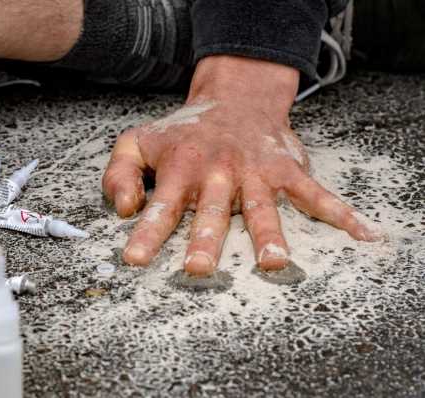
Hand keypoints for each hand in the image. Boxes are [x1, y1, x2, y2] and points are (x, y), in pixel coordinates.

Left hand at [102, 55, 383, 275]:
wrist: (235, 98)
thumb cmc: (183, 131)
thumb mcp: (138, 140)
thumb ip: (118, 173)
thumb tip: (124, 208)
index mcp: (180, 169)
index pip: (160, 206)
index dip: (147, 233)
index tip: (135, 259)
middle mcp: (217, 173)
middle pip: (211, 212)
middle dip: (205, 240)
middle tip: (199, 268)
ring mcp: (255, 173)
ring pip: (262, 208)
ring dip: (268, 235)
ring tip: (272, 263)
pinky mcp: (286, 170)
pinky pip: (315, 192)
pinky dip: (339, 212)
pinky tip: (360, 234)